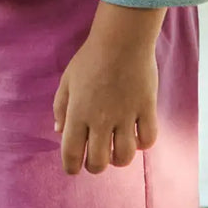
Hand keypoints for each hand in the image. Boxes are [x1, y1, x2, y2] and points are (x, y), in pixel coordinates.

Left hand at [52, 2, 163, 174]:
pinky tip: (136, 135)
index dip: (71, 167)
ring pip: (124, 157)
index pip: (71, 153)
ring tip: (115, 149)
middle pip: (99, 162)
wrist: (122, 39)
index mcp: (78, 111)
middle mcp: (101, 119)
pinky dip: (142, 144)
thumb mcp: (68, 79)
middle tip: (96, 158)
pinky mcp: (146, 110)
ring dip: (118, 159)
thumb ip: (60, 106)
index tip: (73, 168)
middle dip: (95, 166)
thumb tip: (59, 131)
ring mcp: (126, 116)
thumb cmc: (90, 57)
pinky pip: (148, 140)